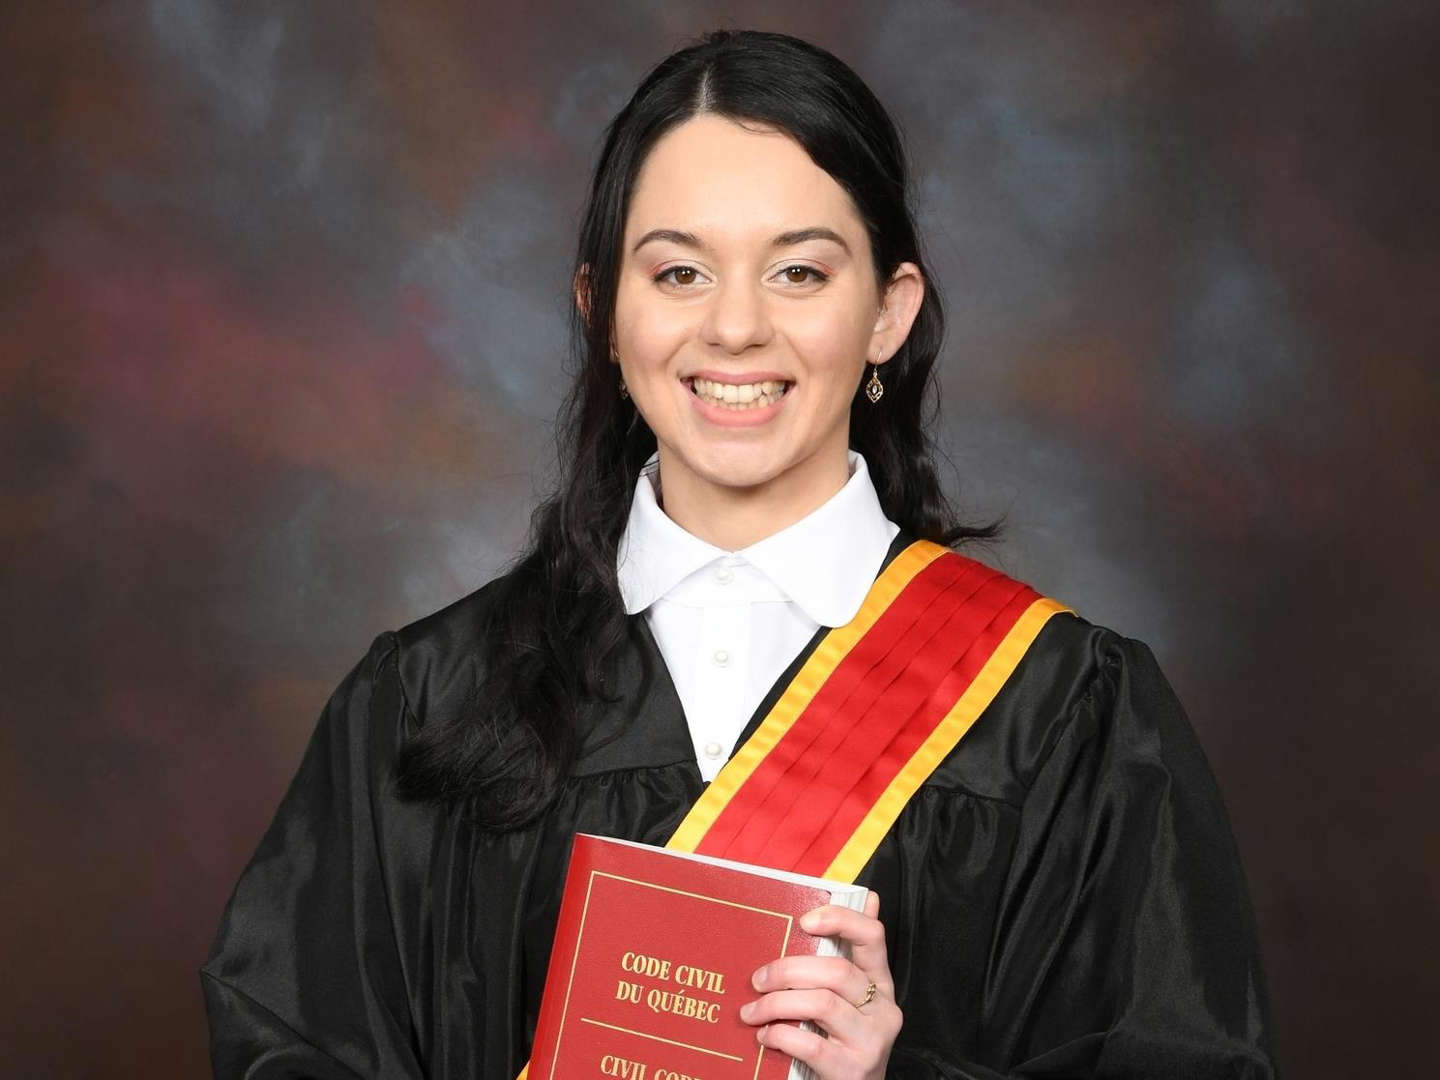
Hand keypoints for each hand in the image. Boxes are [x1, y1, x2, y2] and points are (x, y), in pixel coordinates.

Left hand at [738, 890, 902, 1079]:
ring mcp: (870, 1041)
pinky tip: (765, 1036)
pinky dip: (780, 1035)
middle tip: (757, 979)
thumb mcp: (851, 1000)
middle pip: (837, 971)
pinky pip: (810, 1043)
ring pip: (821, 1003)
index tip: (805, 920)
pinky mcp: (852, 1070)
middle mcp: (883, 1009)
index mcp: (881, 983)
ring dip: (776, 1003)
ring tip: (752, 1011)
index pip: (873, 937)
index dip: (841, 920)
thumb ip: (849, 957)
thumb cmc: (844, 1041)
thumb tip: (868, 897)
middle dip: (788, 970)